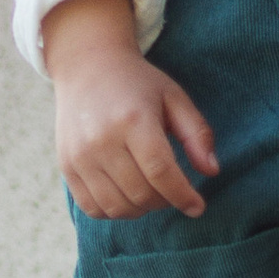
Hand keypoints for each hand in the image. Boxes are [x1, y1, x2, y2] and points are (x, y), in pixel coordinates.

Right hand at [43, 0, 218, 219]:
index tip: (197, 206)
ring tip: (152, 193)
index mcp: (133, 119)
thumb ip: (197, 134)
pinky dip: (114, 211)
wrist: (87, 67)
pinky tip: (127, 195)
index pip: (160, 172)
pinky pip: (92, 208)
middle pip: (141, 194)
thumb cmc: (137, 84)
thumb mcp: (174, 98)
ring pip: (117, 207)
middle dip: (165, 201)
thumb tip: (212, 171)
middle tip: (174, 190)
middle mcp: (102, 140)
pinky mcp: (66, 166)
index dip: (183, 196)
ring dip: (141, 210)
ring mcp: (79, 156)